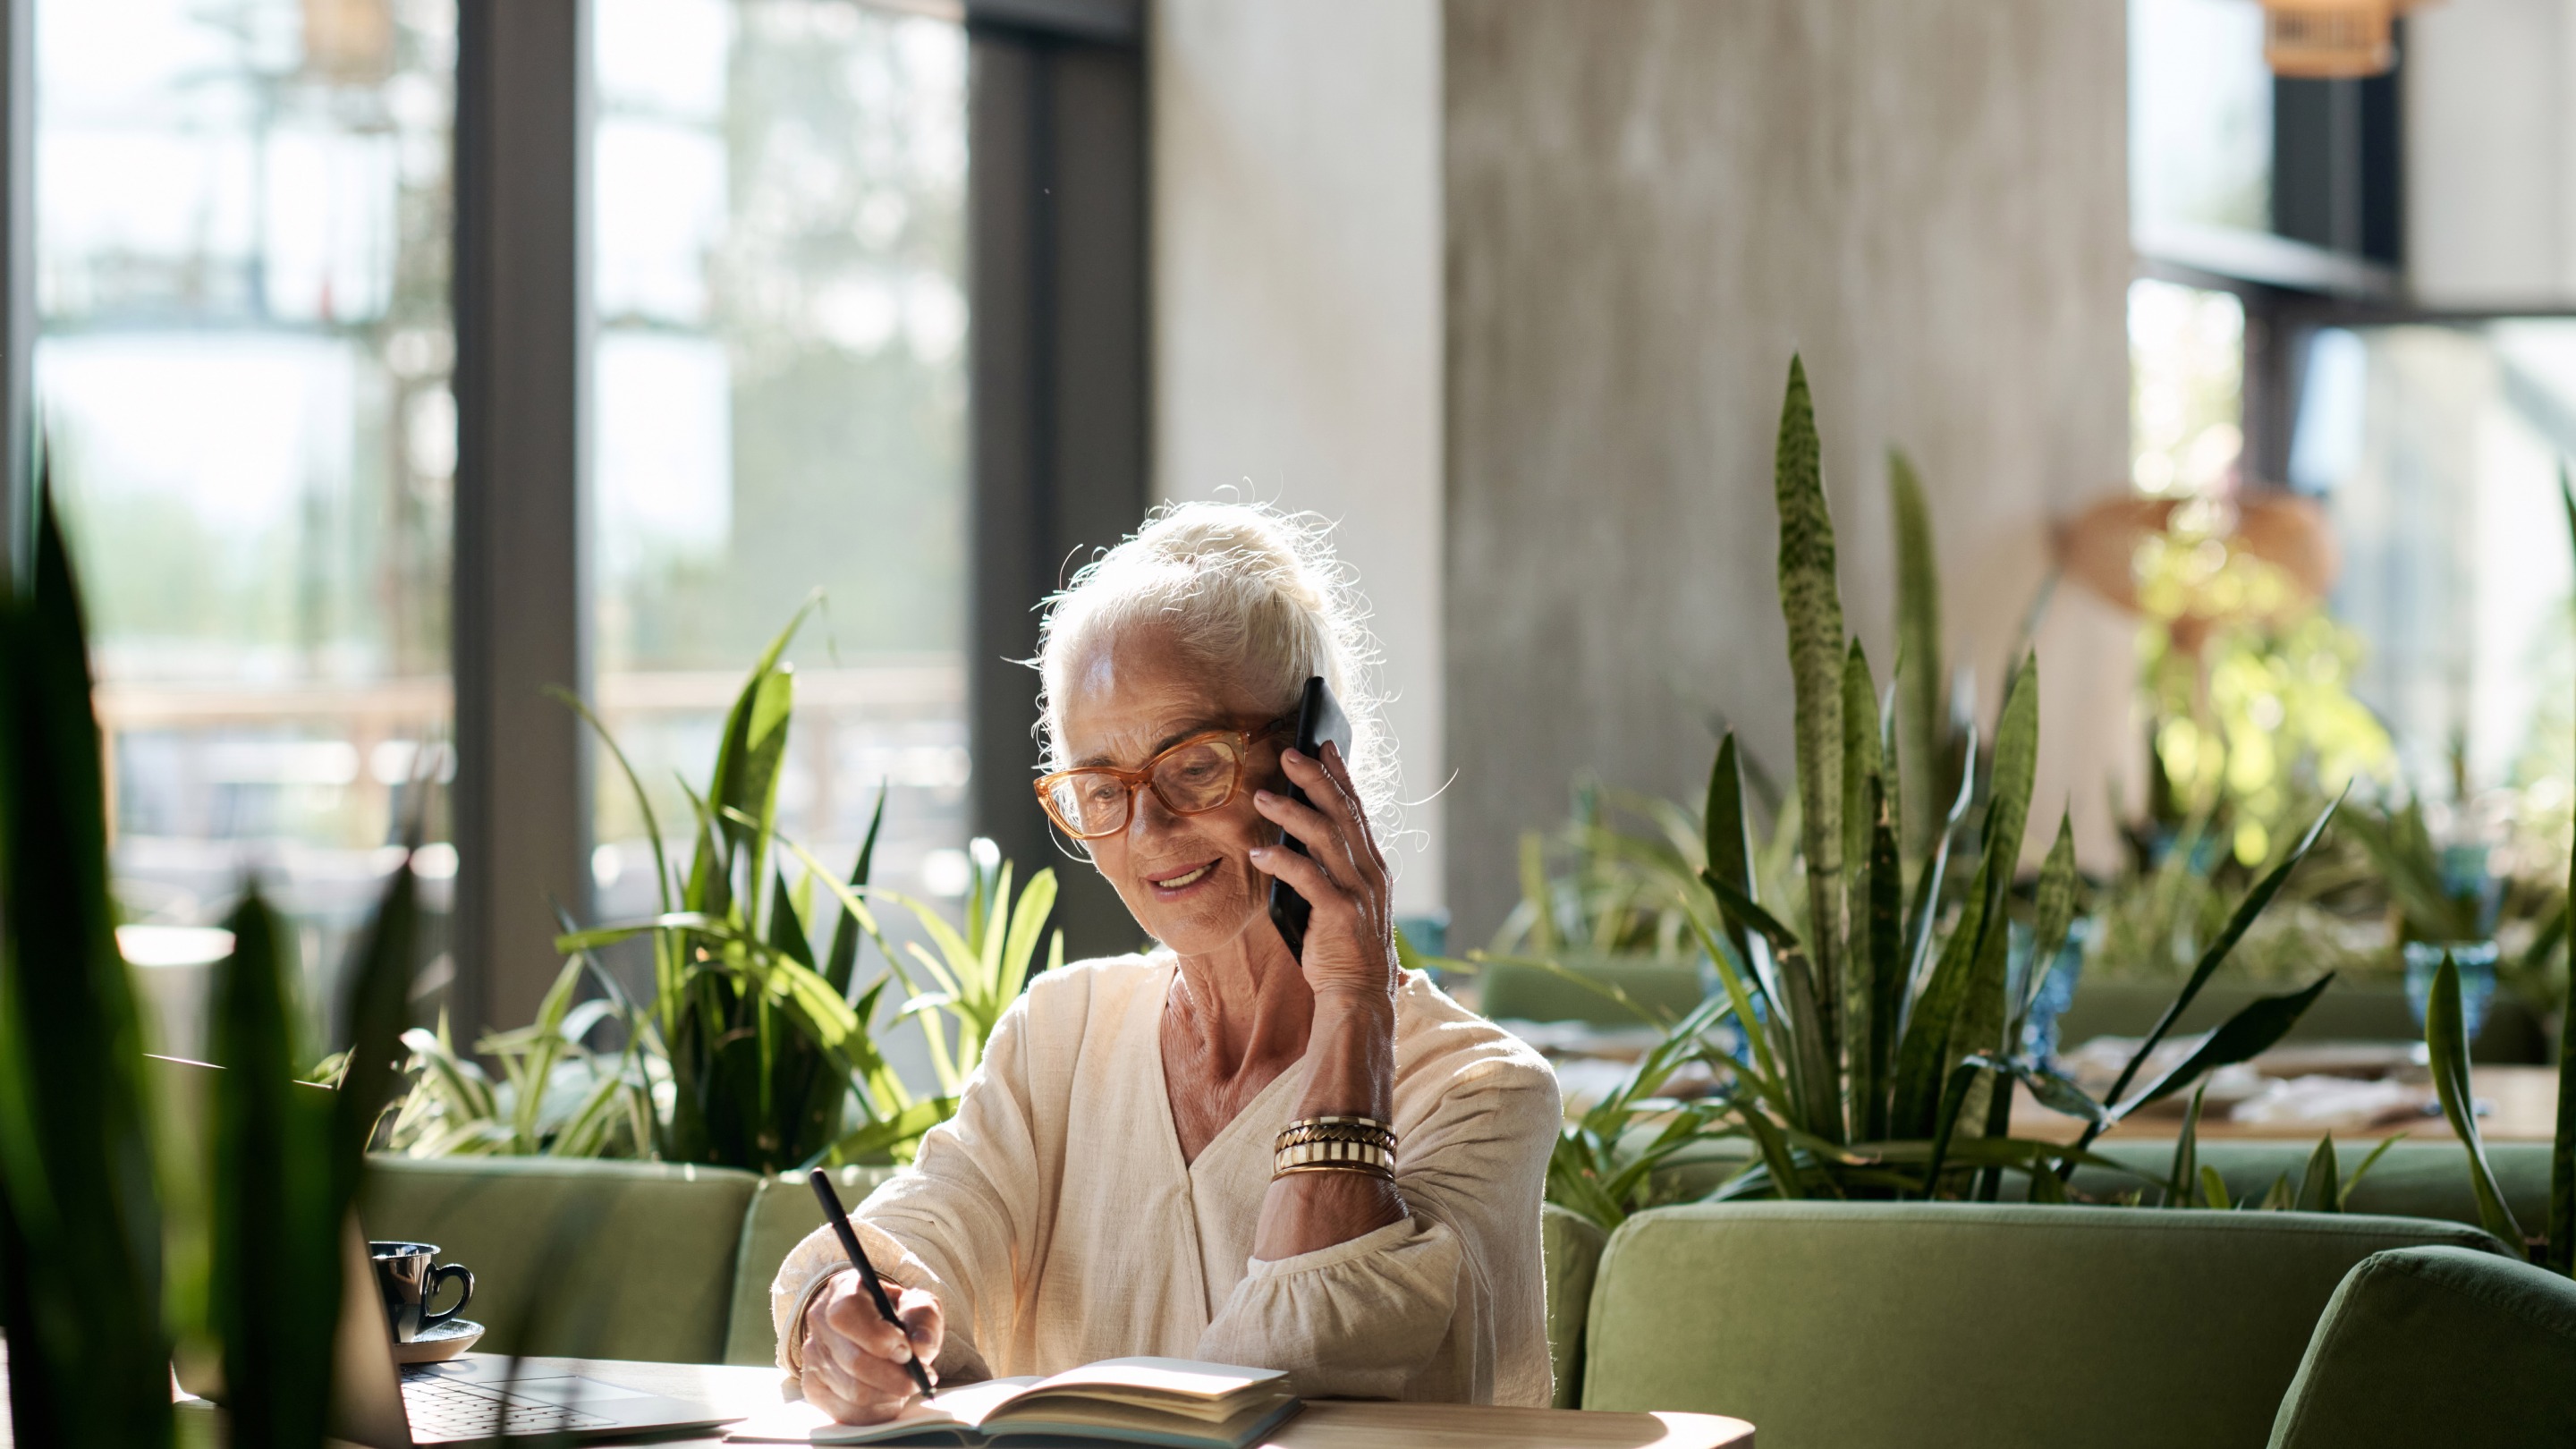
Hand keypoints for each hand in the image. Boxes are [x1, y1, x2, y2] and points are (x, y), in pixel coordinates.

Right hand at [799, 1272, 942, 1424]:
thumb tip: (921, 1347)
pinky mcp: (813, 1388)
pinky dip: (878, 1410)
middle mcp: (819, 1321)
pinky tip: (891, 1396)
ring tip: (908, 1384)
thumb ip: (924, 1318)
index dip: (877, 1336)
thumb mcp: (919, 1304)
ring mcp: (812, 1356)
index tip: (906, 1350)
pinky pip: (848, 1413)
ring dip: (890, 1394)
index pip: (846, 1313)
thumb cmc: (899, 1315)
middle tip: (922, 1376)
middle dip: (895, 1376)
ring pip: (854, 1392)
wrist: (881, 1332)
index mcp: (843, 1290)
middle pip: (853, 1361)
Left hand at [1250, 741, 1398, 1005]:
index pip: (1356, 811)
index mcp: (1373, 867)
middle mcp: (1369, 874)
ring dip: (1292, 813)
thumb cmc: (1344, 949)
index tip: (1323, 745)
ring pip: (1325, 838)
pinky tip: (1258, 853)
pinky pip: (1308, 878)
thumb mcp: (1343, 900)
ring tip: (1261, 797)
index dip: (1340, 775)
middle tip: (1289, 754)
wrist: (1359, 998)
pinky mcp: (1339, 915)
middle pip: (1342, 814)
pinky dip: (1283, 861)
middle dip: (1315, 778)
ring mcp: (1358, 893)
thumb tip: (1295, 836)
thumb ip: (1329, 869)